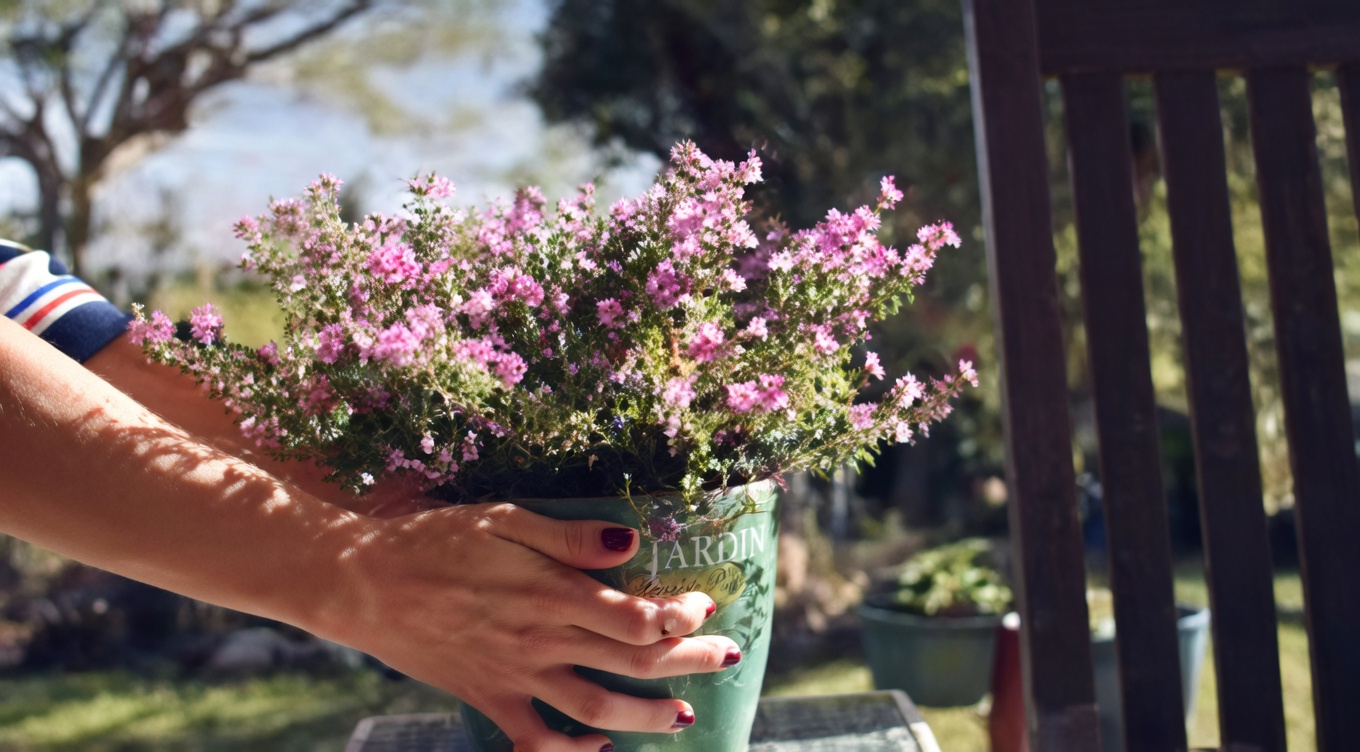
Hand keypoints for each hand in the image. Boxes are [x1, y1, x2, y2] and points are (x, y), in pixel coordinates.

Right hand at [316, 503, 739, 751]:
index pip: (635, 616)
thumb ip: (570, 537)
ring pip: (596, 707)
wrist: (363, 583)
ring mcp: (514, 675)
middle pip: (631, 661)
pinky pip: (534, 739)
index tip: (706, 603)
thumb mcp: (504, 520)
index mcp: (550, 593)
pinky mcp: (487, 697)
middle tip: (729, 657)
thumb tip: (631, 541)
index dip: (680, 614)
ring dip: (646, 715)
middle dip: (688, 661)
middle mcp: (540, 640)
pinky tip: (598, 747)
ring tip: (684, 718)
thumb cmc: (435, 541)